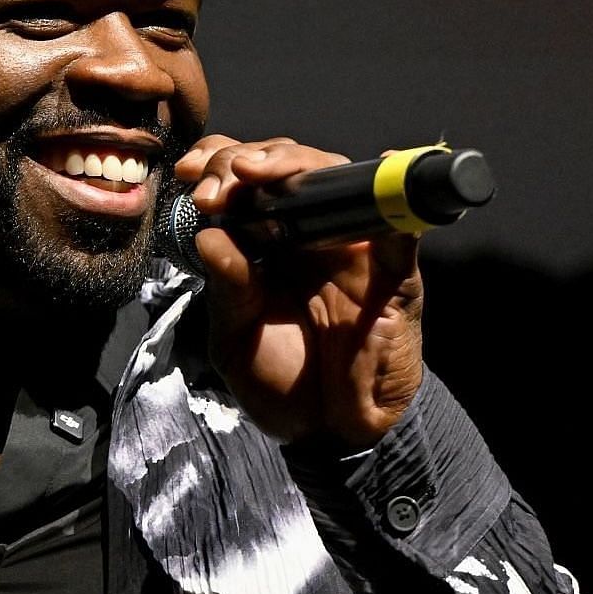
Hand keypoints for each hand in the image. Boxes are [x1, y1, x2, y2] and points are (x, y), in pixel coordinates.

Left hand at [174, 135, 425, 450]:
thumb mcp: (236, 339)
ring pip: (336, 182)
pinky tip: (383, 168)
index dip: (219, 162)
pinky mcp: (395, 276)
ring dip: (297, 167)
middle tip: (218, 182)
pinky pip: (401, 233)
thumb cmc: (282, 380)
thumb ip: (227, 290)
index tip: (190, 171)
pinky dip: (396, 200)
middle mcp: (311, 234)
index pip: (247, 181)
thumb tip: (209, 236)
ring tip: (257, 173)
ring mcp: (355, 249)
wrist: (330, 432)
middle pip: (288, 168)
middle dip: (246, 160)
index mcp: (268, 241)